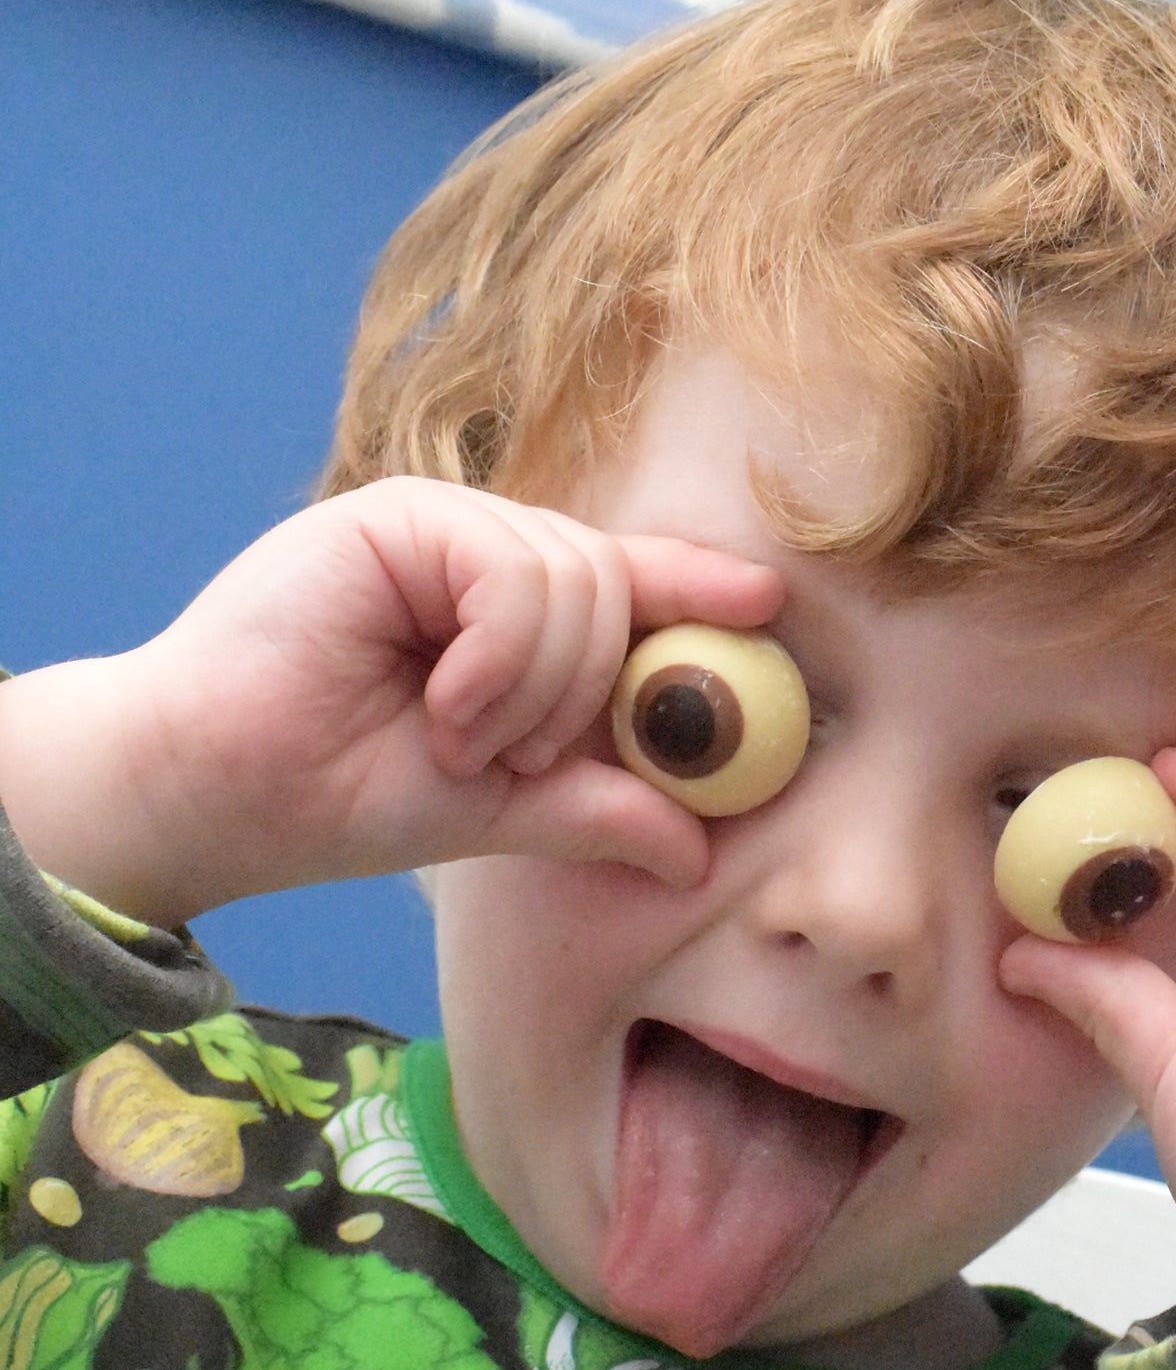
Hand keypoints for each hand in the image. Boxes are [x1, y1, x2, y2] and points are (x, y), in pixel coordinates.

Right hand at [0, 478, 783, 922]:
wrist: (215, 794)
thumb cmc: (338, 796)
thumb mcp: (498, 810)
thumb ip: (596, 808)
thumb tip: (698, 851)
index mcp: (506, 615)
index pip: (623, 586)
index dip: (695, 590)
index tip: (765, 609)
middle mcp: (479, 556)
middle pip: (614, 591)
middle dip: (581, 700)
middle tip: (502, 759)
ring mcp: (438, 528)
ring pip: (576, 583)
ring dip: (533, 693)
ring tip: (455, 739)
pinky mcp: (397, 518)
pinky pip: (517, 575)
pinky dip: (501, 662)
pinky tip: (445, 709)